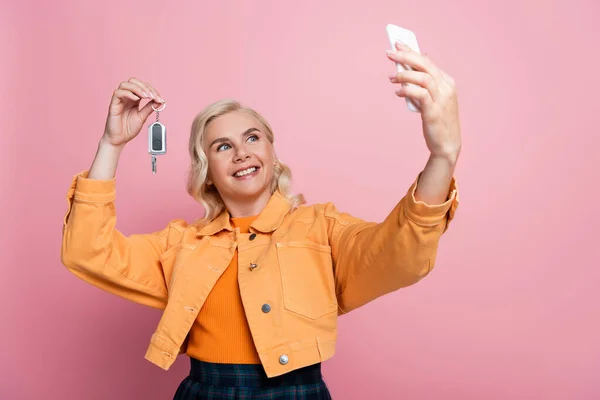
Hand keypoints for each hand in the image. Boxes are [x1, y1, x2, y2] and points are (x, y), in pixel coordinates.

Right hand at [102, 77, 164, 147]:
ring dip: (138, 88)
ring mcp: (119, 99)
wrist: (119, 139)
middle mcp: (126, 97)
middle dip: (145, 86)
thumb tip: (160, 101)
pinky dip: (128, 93)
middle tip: (153, 96)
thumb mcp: (142, 117)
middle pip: (133, 81)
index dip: (152, 90)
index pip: (142, 87)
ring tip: (146, 96)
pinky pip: (118, 93)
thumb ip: (149, 108)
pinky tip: (136, 99)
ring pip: (125, 84)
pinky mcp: (113, 104)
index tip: (160, 99)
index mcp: (134, 99)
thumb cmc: (128, 129)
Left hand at [387, 42, 460, 161]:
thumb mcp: (434, 99)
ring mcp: (441, 99)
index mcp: (447, 82)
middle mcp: (446, 88)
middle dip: (405, 56)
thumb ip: (426, 84)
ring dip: (404, 74)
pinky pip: (419, 94)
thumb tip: (414, 67)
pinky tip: (397, 92)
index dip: (412, 51)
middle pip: (425, 65)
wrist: (447, 144)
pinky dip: (407, 90)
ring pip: (422, 77)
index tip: (398, 44)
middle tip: (389, 53)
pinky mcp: (434, 111)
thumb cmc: (437, 121)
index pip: (428, 61)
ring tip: (391, 78)